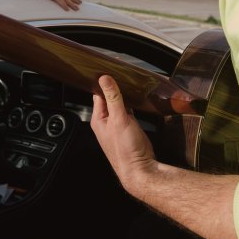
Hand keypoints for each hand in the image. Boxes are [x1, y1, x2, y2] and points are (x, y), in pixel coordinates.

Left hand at [90, 75, 155, 193]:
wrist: (140, 170)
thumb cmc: (126, 149)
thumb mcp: (119, 119)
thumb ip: (113, 98)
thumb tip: (105, 79)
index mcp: (99, 119)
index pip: (98, 93)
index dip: (103, 80)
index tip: (109, 67)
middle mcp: (106, 122)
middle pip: (108, 97)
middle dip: (114, 85)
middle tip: (121, 70)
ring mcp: (117, 125)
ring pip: (118, 103)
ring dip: (122, 93)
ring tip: (128, 79)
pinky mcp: (129, 128)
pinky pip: (127, 110)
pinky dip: (130, 102)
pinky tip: (135, 96)